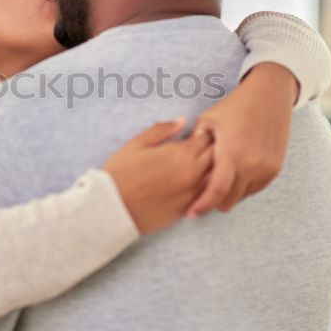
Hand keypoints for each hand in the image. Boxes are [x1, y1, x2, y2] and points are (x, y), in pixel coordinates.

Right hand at [102, 118, 213, 234]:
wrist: (112, 208)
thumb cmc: (121, 173)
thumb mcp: (137, 143)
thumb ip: (162, 129)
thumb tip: (182, 121)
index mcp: (182, 153)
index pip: (208, 137)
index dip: (205, 133)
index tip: (198, 134)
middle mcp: (193, 173)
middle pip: (218, 156)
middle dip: (214, 150)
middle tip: (201, 149)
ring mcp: (194, 193)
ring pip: (217, 177)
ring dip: (213, 170)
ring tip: (199, 166)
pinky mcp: (189, 209)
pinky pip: (209, 196)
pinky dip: (208, 188)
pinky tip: (194, 184)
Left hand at [185, 62, 297, 216]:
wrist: (270, 95)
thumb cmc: (235, 105)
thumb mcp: (208, 120)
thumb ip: (194, 145)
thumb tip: (181, 165)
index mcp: (231, 153)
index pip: (216, 192)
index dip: (203, 206)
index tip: (192, 213)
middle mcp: (252, 164)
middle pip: (229, 200)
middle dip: (214, 201)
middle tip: (202, 196)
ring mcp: (266, 168)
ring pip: (243, 196)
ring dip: (230, 194)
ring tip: (218, 180)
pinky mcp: (275, 168)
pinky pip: (256, 188)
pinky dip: (244, 187)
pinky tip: (234, 175)